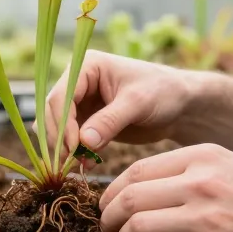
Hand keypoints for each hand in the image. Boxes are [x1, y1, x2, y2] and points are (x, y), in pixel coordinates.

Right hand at [43, 51, 194, 169]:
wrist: (180, 106)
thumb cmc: (163, 92)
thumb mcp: (138, 103)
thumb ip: (110, 121)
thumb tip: (83, 142)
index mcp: (86, 66)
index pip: (61, 96)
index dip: (62, 123)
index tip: (73, 147)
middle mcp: (78, 82)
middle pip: (52, 112)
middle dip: (59, 138)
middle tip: (71, 162)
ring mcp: (81, 103)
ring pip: (57, 127)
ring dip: (63, 147)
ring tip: (79, 165)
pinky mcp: (87, 122)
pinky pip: (71, 139)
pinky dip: (74, 153)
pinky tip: (87, 165)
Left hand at [98, 143, 232, 231]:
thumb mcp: (229, 166)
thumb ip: (188, 170)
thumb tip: (140, 186)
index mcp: (201, 157)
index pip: (136, 170)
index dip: (112, 191)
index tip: (108, 205)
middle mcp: (200, 183)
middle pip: (129, 198)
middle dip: (109, 217)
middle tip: (108, 228)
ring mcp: (205, 217)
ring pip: (138, 227)